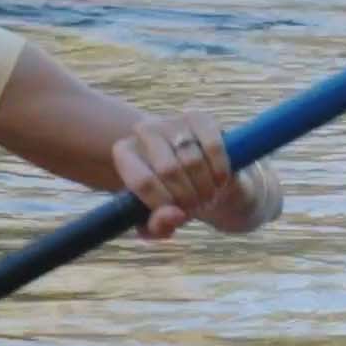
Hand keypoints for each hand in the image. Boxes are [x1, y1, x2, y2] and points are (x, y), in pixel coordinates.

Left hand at [112, 112, 270, 239]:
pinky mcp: (201, 119)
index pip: (142, 181)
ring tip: (207, 197)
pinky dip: (219, 171)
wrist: (203, 180)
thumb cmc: (175, 202)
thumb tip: (173, 215)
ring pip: (192, 160)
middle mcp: (144, 130)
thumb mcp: (161, 223)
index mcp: (125, 153)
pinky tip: (220, 181)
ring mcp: (173, 121)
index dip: (163, 204)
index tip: (177, 215)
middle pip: (168, 170)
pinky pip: (213, 147)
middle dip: (187, 197)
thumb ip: (157, 227)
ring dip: (204, 188)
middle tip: (196, 208)